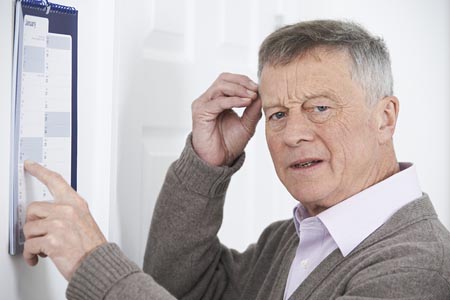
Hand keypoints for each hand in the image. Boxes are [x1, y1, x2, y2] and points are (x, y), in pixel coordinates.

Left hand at [22, 161, 106, 280]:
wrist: (97, 264)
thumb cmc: (91, 246)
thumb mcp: (83, 221)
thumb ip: (66, 213)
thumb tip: (45, 216)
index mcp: (75, 203)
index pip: (55, 181)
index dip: (40, 171)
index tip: (31, 166)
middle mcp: (67, 210)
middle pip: (33, 208)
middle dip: (33, 224)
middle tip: (40, 234)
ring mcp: (59, 224)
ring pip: (28, 228)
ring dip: (33, 241)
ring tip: (43, 248)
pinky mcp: (51, 240)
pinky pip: (29, 245)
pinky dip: (31, 254)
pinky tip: (38, 257)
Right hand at [191, 72, 261, 165]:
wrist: (218, 161)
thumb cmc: (229, 144)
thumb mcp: (246, 125)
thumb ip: (253, 110)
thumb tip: (261, 95)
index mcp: (218, 99)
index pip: (229, 80)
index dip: (244, 81)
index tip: (258, 88)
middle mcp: (208, 99)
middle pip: (224, 78)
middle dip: (242, 82)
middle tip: (255, 90)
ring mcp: (203, 104)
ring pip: (220, 86)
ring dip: (239, 89)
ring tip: (251, 96)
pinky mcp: (200, 113)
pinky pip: (218, 101)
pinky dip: (233, 100)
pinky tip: (245, 102)